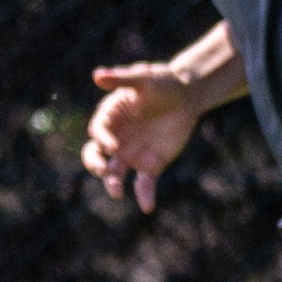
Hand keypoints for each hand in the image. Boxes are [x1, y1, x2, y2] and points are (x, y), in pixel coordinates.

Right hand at [82, 59, 202, 210]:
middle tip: (103, 171)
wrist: (186, 96)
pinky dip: (143, 195)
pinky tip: (147, 206)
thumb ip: (122, 79)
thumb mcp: (144, 78)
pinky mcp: (150, 165)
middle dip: (95, 165)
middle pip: (96, 156)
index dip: (102, 139)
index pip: (98, 132)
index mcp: (109, 118)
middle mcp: (114, 138)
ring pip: (115, 173)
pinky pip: (143, 183)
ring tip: (117, 192)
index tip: (112, 145)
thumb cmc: (162, 83)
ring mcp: (130, 154)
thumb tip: (97, 75)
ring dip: (113, 183)